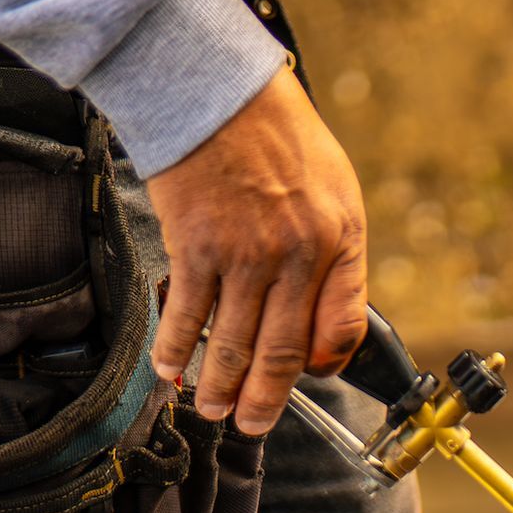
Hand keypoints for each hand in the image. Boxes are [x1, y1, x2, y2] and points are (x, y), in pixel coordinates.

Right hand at [147, 67, 366, 436]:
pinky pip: (187, 314)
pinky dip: (176, 349)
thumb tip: (325, 322)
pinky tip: (171, 369)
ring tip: (212, 409)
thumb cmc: (277, 136)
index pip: (342, 328)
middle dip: (266, 401)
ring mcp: (245, 254)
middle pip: (283, 352)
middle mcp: (297, 255)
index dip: (325, 365)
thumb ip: (337, 256)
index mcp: (339, 242)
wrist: (217, 85)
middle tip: (251, 426)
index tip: (307, 381)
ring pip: (234, 344)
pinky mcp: (196, 245)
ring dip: (220, 387)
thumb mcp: (337, 190)